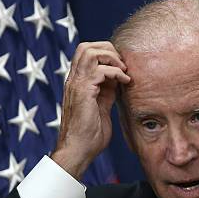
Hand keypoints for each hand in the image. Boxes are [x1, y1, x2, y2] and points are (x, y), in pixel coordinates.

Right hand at [52, 41, 130, 179]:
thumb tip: (118, 80)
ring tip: (124, 71)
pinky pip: (100, 70)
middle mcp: (74, 80)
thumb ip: (107, 92)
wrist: (78, 151)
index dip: (106, 55)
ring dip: (111, 58)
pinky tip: (125, 82)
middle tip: (123, 65)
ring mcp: (76, 85)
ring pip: (90, 52)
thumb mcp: (102, 107)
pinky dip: (116, 72)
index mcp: (77, 83)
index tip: (121, 68)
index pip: (87, 54)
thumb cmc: (89, 136)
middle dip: (109, 49)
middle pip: (86, 46)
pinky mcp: (83, 92)